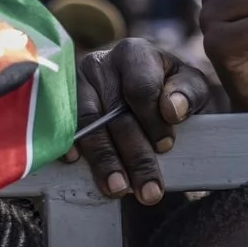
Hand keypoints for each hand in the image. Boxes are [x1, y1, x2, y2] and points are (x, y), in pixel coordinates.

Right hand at [69, 40, 211, 204]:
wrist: (140, 94)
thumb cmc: (167, 90)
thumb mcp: (189, 87)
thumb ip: (189, 93)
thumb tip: (172, 109)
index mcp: (134, 54)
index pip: (140, 88)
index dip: (153, 121)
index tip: (166, 147)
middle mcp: (100, 65)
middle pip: (115, 114)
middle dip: (135, 157)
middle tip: (150, 192)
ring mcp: (74, 86)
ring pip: (88, 125)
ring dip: (104, 161)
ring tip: (118, 189)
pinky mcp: (58, 105)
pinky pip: (60, 128)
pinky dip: (67, 146)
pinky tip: (77, 165)